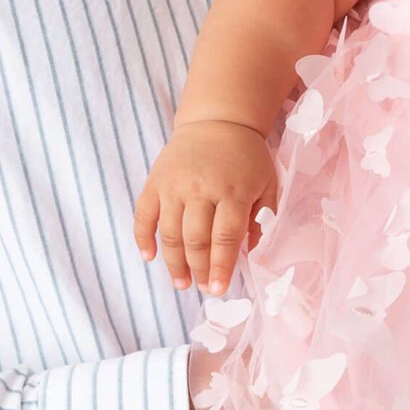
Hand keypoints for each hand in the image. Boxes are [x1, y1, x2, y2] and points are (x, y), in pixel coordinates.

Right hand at [135, 119, 277, 294]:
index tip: (219, 289)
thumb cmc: (247, 157)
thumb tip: (249, 252)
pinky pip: (143, 214)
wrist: (218, 120)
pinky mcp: (155, 181)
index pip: (225, 237)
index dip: (221, 266)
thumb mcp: (266, 183)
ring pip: (169, 232)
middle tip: (203, 288)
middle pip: (195, 239)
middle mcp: (201, 188)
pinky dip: (143, 238)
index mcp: (233, 190)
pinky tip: (149, 257)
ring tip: (181, 282)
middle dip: (199, 269)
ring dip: (173, 263)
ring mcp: (174, 185)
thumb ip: (262, 218)